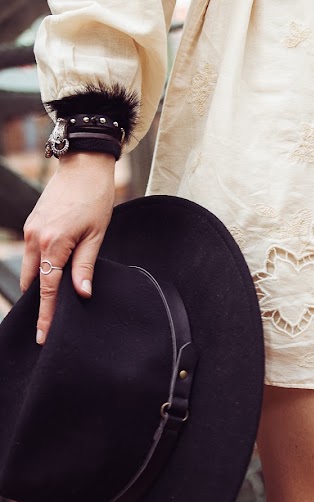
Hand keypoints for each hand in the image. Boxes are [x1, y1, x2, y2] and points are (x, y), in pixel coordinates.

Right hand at [20, 151, 115, 343]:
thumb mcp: (96, 235)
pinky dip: (38, 269)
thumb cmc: (95, 198)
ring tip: (52, 304)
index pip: (48, 289)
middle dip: (39, 303)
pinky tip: (52, 276)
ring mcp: (31, 231)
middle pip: (33, 283)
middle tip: (50, 324)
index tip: (44, 335)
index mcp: (53, 244)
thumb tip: (81, 294)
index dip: (47, 315)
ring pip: (29, 270)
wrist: (83, 166)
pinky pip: (31, 255)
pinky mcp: (32, 225)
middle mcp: (36, 239)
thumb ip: (85, 266)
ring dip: (38, 285)